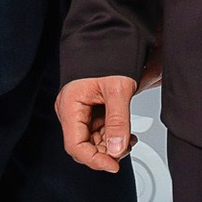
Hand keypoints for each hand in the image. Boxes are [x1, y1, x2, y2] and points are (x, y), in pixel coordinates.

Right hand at [57, 47, 160, 174]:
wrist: (108, 37)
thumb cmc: (108, 55)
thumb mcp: (118, 89)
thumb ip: (118, 121)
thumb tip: (117, 150)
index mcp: (70, 106)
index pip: (75, 146)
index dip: (94, 160)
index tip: (114, 165)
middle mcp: (71, 111)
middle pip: (84, 146)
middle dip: (106, 151)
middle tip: (127, 147)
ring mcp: (80, 111)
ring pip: (93, 140)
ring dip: (112, 145)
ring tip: (130, 139)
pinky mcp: (89, 110)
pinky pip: (98, 130)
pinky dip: (113, 135)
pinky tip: (126, 133)